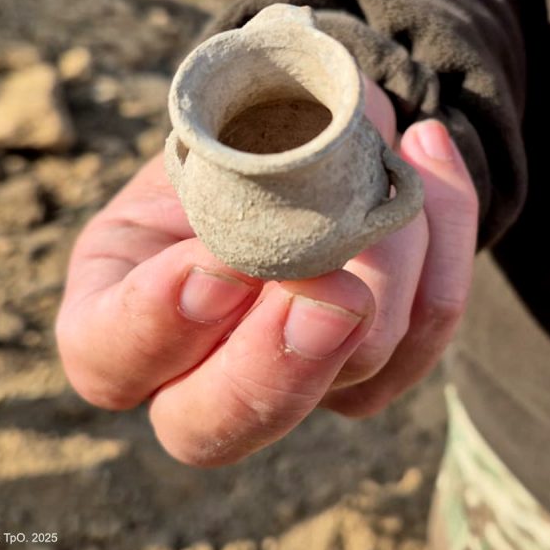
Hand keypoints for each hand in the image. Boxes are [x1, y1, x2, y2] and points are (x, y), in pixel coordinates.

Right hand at [55, 77, 478, 465]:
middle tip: (336, 290)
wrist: (311, 131)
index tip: (216, 262)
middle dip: (281, 365)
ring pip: (348, 374)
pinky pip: (421, 335)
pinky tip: (429, 157)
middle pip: (213, 427)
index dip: (156, 323)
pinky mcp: (365, 372)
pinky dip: (442, 248)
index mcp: (119, 301)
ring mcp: (285, 379)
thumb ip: (240, 151)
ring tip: (395, 156)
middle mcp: (193, 364)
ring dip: (389, 259)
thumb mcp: (215, 122)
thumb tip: (314, 173)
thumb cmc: (241, 122)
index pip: (107, 352)